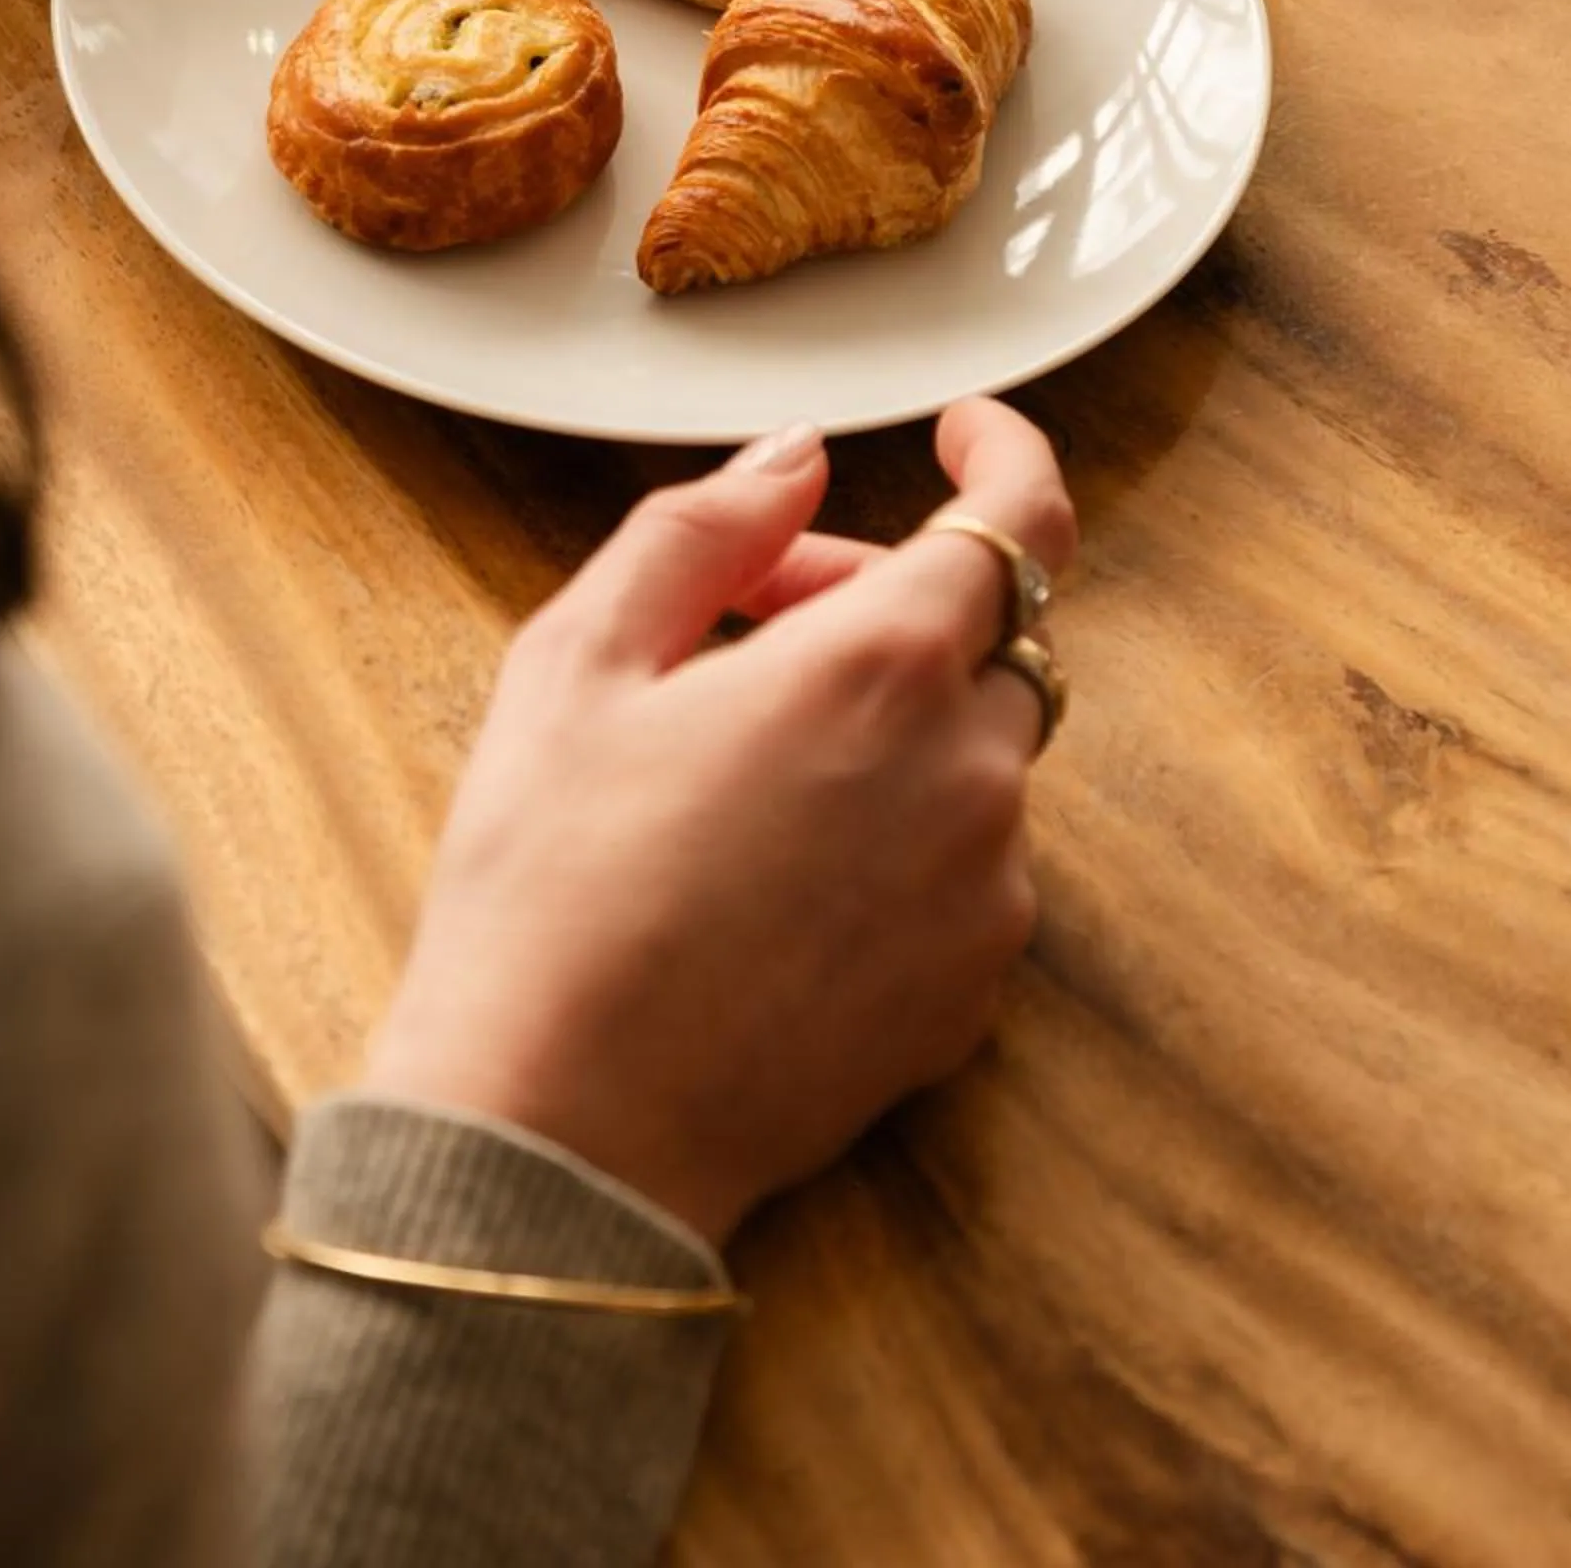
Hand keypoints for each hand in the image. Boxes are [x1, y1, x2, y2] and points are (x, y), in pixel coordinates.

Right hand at [364, 397, 1078, 1245]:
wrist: (560, 1139)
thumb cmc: (548, 890)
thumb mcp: (579, 662)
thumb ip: (702, 530)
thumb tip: (798, 460)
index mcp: (880, 670)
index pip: (1022, 522)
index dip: (1006, 454)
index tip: (960, 432)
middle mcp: (969, 777)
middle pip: (984, 636)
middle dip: (884, 595)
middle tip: (756, 616)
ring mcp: (984, 897)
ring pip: (976, 751)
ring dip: (893, 715)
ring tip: (747, 753)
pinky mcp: (972, 998)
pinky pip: (968, 864)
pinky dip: (903, 827)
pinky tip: (778, 865)